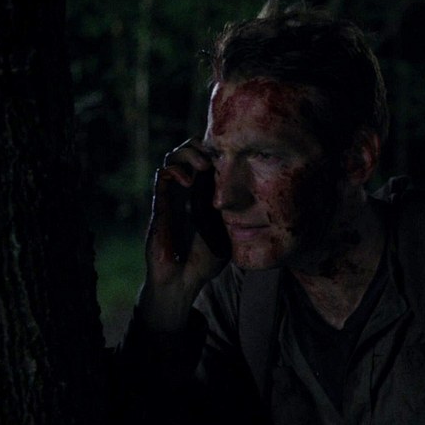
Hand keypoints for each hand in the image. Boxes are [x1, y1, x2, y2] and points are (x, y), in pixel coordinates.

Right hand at [137, 138, 227, 331]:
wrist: (184, 279)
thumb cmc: (208, 258)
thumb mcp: (232, 230)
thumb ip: (240, 213)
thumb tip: (263, 196)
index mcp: (206, 192)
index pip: (210, 158)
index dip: (220, 150)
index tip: (236, 153)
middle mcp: (189, 189)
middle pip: (191, 150)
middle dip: (203, 145)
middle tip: (218, 155)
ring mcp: (173, 194)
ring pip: (174, 157)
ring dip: (188, 153)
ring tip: (204, 165)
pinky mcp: (161, 203)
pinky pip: (162, 176)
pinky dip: (175, 171)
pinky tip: (189, 181)